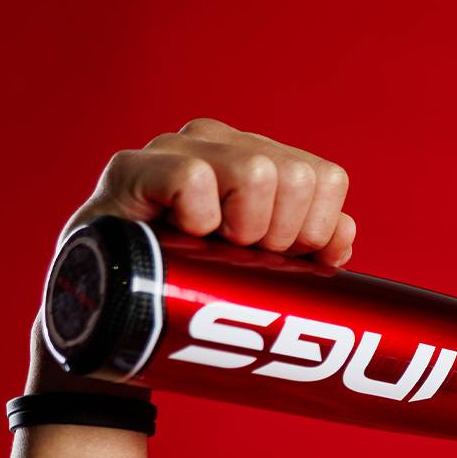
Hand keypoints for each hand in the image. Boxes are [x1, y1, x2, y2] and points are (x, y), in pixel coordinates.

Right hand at [65, 117, 355, 266]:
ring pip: (259, 174)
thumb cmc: (192, 285)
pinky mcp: (131, 167)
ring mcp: (175, 147)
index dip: (315, 231)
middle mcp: (220, 140)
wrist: (113, 316)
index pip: (327, 180)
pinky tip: (181, 236)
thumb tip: (343, 238)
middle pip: (300, 178)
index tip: (281, 259)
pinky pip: (195, 179)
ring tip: (211, 248)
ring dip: (242, 230)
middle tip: (239, 258)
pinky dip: (197, 218)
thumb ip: (309, 246)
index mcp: (259, 157)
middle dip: (280, 236)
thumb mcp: (262, 267)